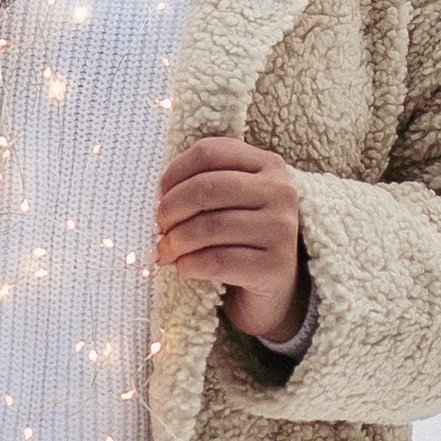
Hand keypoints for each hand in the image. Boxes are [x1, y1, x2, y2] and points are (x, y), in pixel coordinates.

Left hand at [154, 134, 306, 342]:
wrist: (273, 288)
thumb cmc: (240, 238)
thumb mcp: (228, 202)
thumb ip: (202, 185)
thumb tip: (161, 197)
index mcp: (268, 165)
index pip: (210, 152)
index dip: (175, 172)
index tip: (160, 195)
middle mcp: (280, 192)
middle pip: (206, 187)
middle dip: (171, 209)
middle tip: (159, 227)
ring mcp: (281, 229)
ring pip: (209, 227)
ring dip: (176, 242)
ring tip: (165, 252)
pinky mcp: (275, 266)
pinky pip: (217, 261)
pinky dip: (189, 265)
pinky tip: (183, 267)